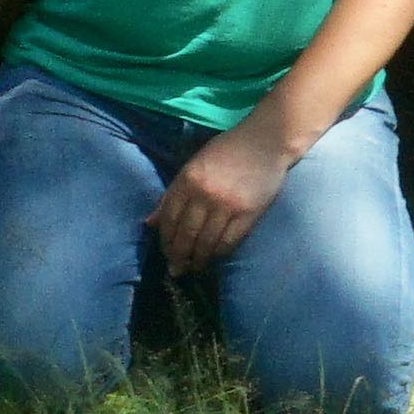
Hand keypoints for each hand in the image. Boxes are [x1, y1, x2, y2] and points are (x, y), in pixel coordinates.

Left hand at [149, 124, 295, 272]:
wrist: (264, 143)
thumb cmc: (225, 152)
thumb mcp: (192, 166)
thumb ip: (171, 195)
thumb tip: (149, 223)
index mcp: (187, 180)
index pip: (169, 218)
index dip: (165, 240)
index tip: (165, 252)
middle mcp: (204, 194)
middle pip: (186, 234)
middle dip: (178, 255)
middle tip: (175, 270)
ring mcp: (227, 205)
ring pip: (206, 242)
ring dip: (197, 259)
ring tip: (193, 268)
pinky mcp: (248, 214)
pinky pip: (229, 241)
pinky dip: (218, 253)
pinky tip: (213, 257)